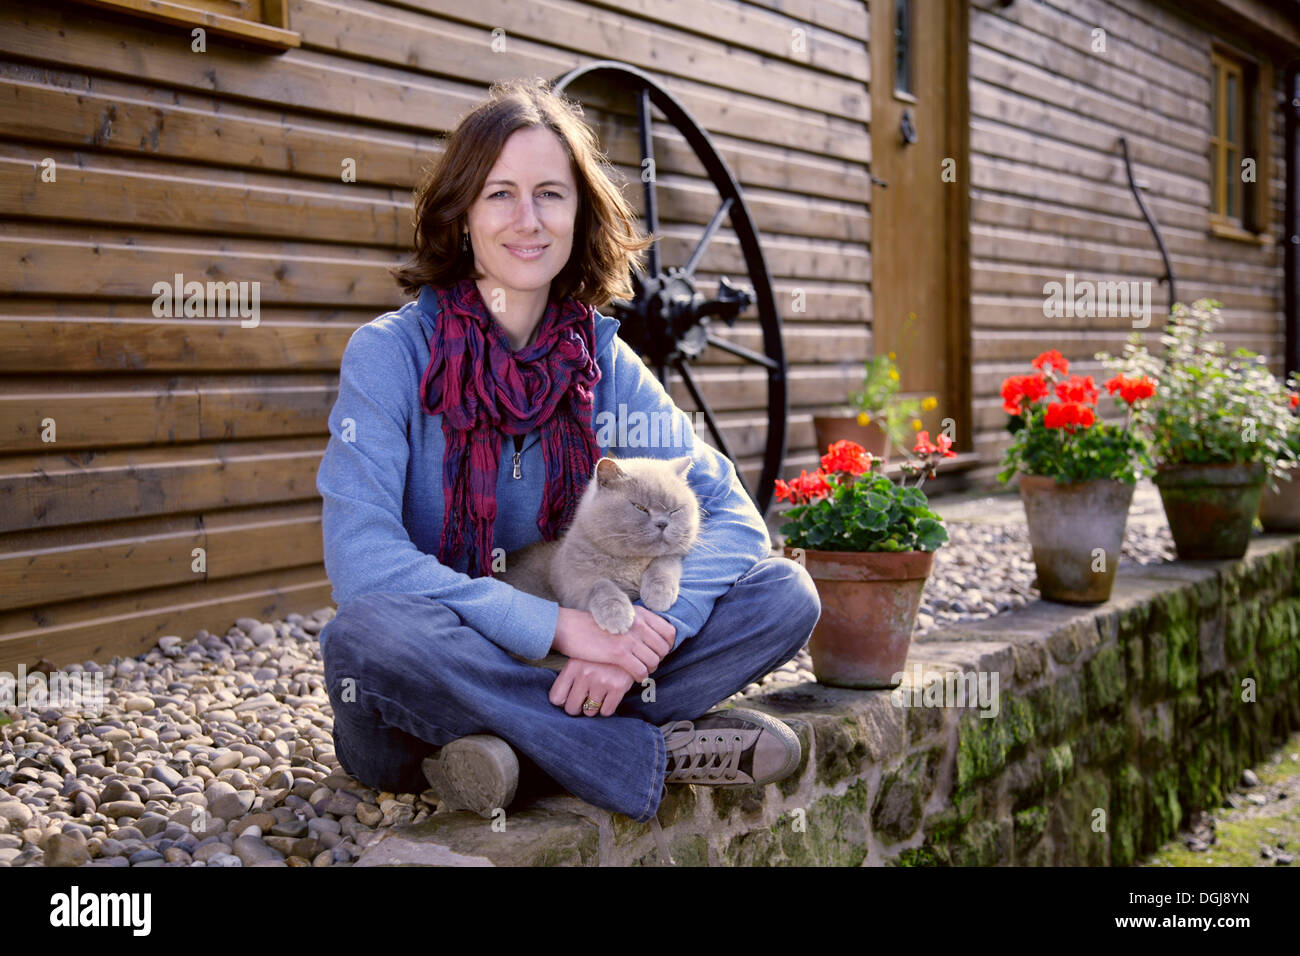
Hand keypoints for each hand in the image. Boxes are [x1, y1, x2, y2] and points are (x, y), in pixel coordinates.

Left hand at [549, 658, 637, 716]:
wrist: (629, 643)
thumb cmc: (601, 655)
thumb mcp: (582, 658)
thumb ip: (570, 676)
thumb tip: (560, 701)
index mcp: (572, 666)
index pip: (556, 698)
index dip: (562, 702)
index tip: (568, 699)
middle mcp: (585, 674)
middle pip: (572, 708)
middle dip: (577, 707)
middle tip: (583, 701)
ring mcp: (602, 681)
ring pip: (590, 712)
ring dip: (593, 708)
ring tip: (598, 696)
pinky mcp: (618, 687)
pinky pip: (606, 711)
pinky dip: (607, 708)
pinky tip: (608, 697)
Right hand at [552, 605, 675, 682]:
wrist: (569, 628)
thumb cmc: (593, 625)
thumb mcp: (619, 617)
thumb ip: (637, 623)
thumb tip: (653, 638)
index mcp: (639, 613)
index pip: (669, 632)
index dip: (667, 645)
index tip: (657, 652)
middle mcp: (638, 624)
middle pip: (664, 649)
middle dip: (658, 659)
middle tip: (646, 663)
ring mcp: (629, 638)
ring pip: (654, 662)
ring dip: (648, 670)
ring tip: (638, 671)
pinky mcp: (619, 653)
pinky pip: (640, 670)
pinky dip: (639, 677)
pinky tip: (632, 677)